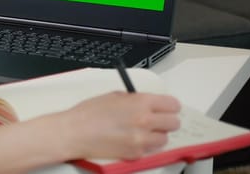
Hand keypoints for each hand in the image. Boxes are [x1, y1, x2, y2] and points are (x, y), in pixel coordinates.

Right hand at [57, 91, 180, 160]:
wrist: (75, 132)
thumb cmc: (89, 113)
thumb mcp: (114, 96)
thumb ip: (135, 99)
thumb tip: (147, 103)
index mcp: (141, 102)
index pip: (173, 105)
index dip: (169, 106)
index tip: (166, 108)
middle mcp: (145, 121)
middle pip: (174, 123)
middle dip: (166, 121)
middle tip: (157, 120)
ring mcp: (142, 139)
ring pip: (164, 138)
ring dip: (156, 134)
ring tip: (142, 131)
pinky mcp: (136, 154)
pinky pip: (150, 149)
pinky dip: (144, 145)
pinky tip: (130, 139)